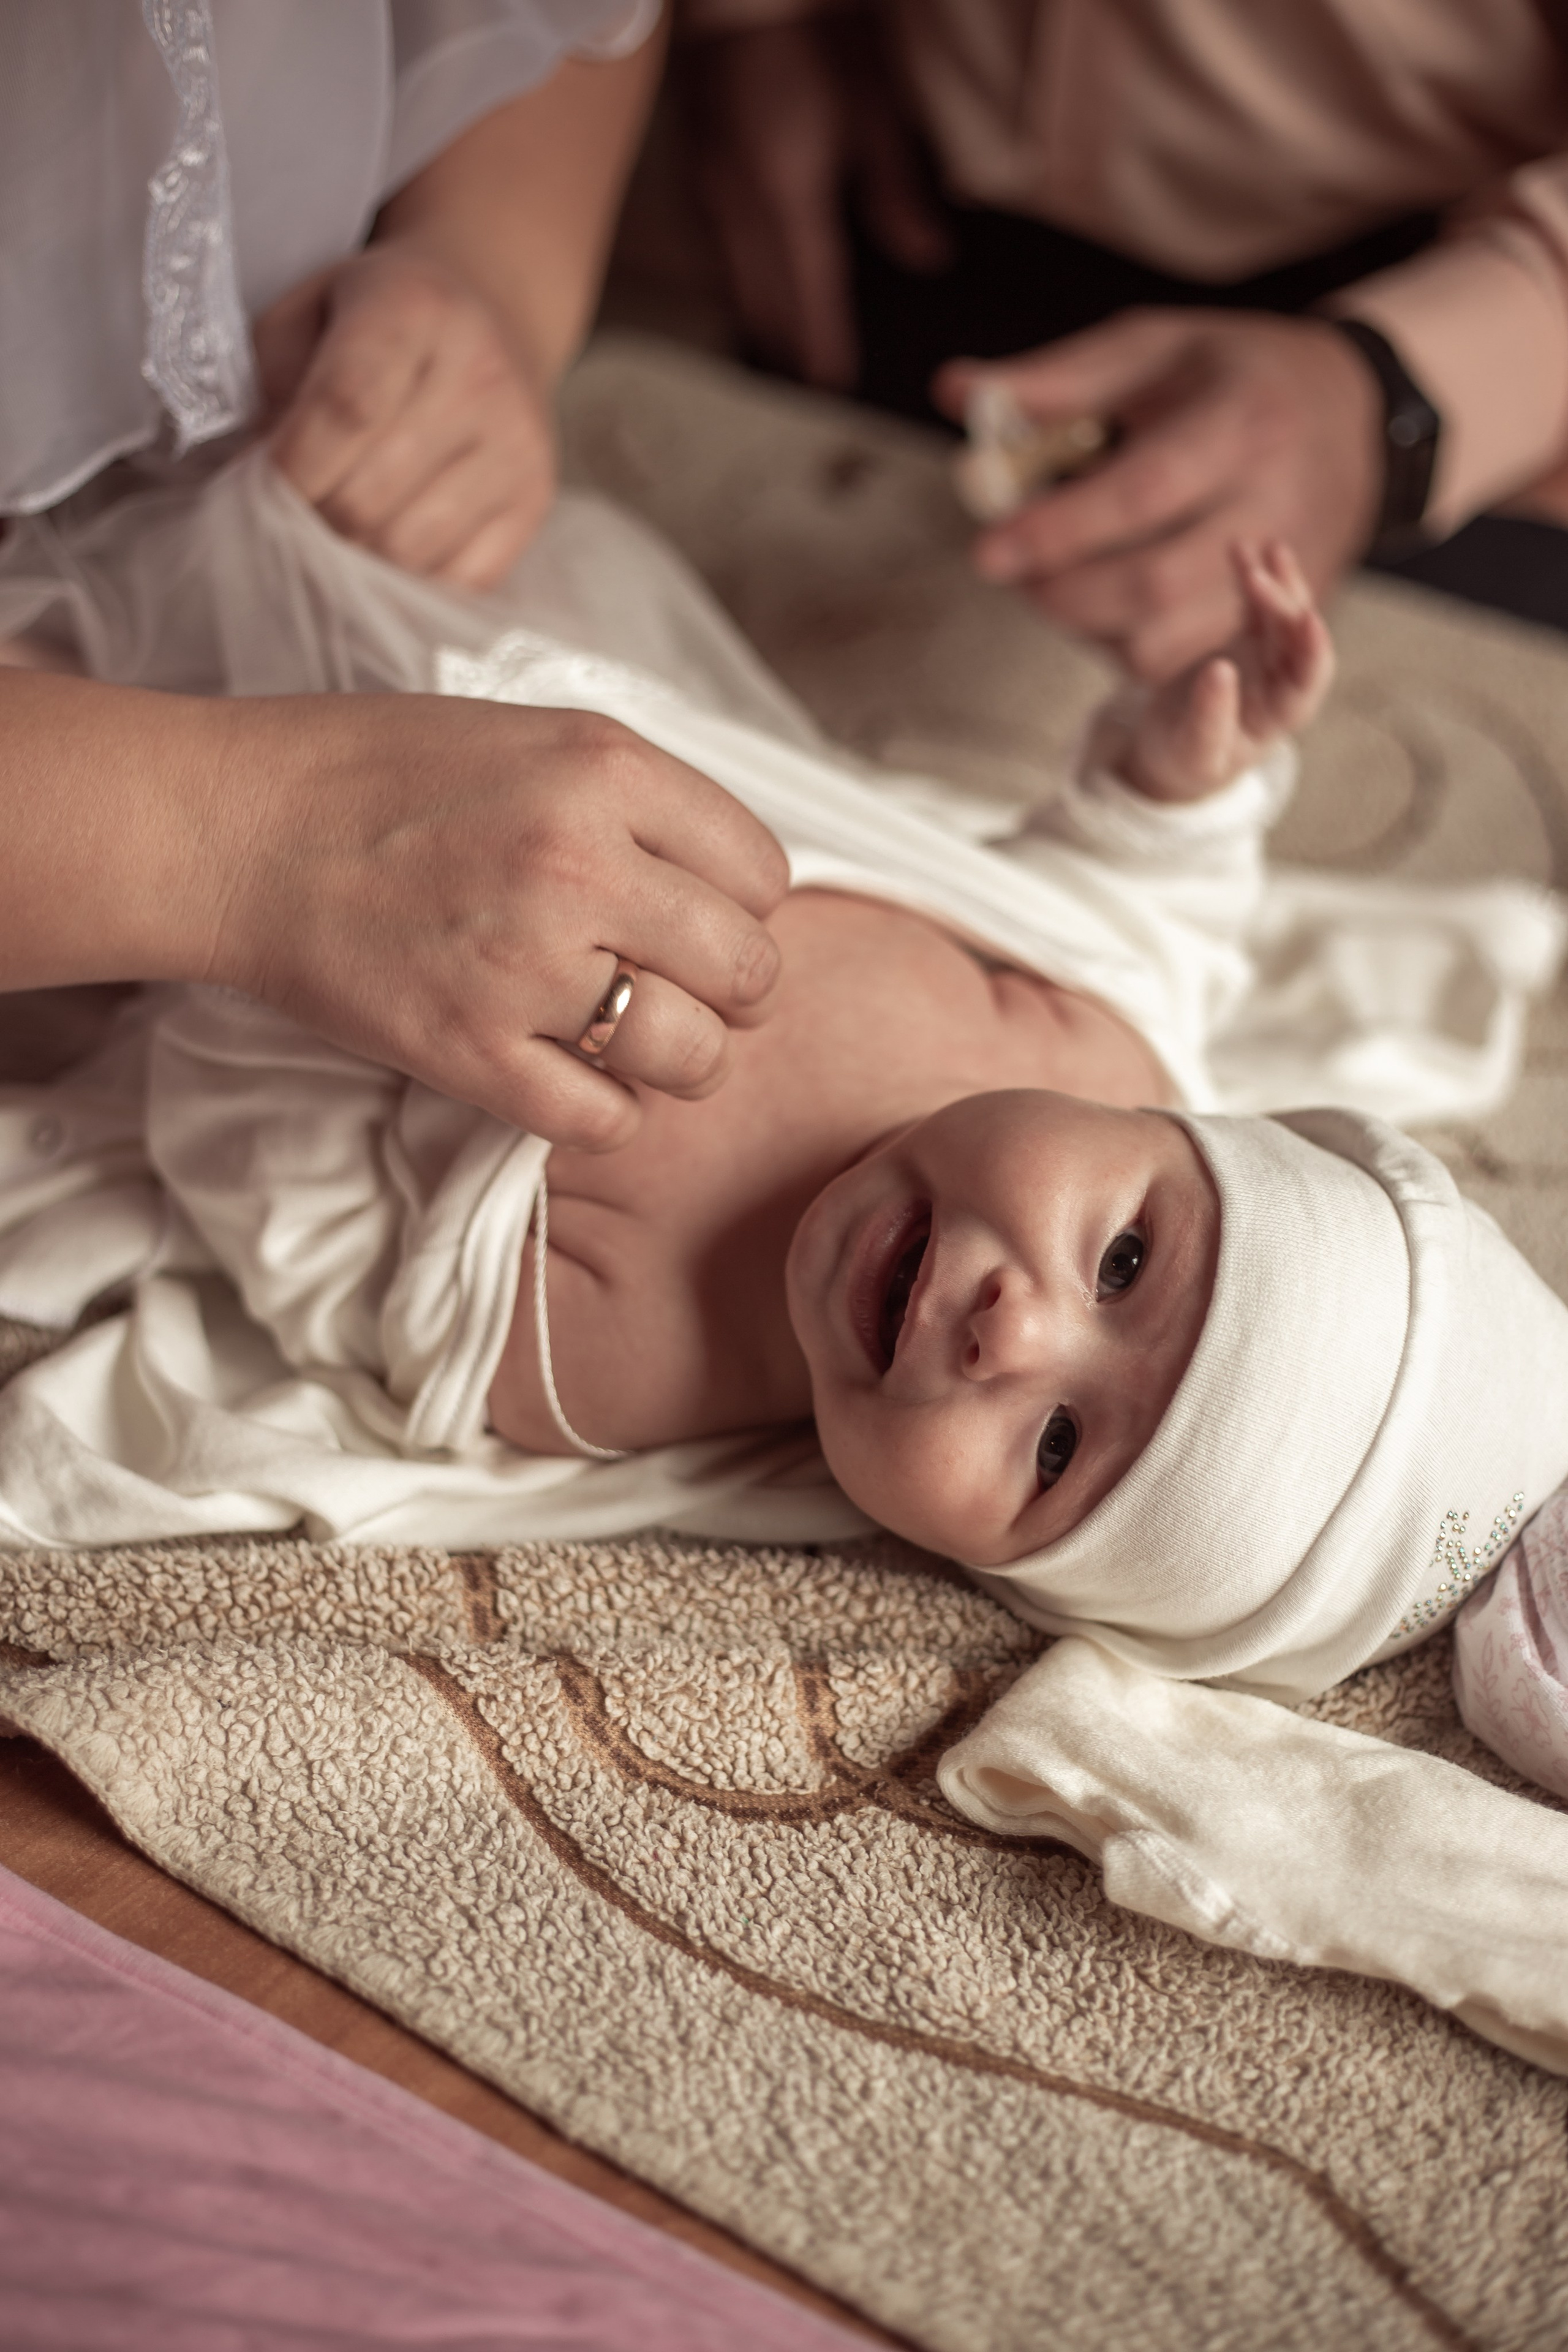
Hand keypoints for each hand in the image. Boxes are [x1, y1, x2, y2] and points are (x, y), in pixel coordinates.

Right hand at [204, 693, 789, 1148]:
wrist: (242, 832)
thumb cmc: (386, 776)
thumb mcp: (537, 738)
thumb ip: (642, 802)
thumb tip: (736, 888)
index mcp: (604, 769)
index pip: (761, 872)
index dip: (741, 904)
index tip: (699, 913)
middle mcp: (580, 865)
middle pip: (748, 970)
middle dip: (734, 991)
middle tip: (687, 988)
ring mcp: (526, 966)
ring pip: (693, 1056)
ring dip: (683, 1060)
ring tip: (641, 1041)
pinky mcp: (473, 1053)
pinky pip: (605, 1121)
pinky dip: (610, 1113)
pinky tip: (579, 1078)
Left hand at [254, 246, 553, 589]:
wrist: (489, 313)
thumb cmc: (377, 320)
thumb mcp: (309, 315)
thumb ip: (274, 387)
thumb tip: (253, 480)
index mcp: (415, 310)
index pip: (347, 410)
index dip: (292, 470)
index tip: (255, 491)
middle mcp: (480, 375)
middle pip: (371, 496)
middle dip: (313, 523)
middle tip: (286, 521)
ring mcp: (517, 444)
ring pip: (410, 549)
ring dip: (355, 560)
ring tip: (332, 537)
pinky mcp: (535, 499)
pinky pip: (459, 580)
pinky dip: (408, 583)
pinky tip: (384, 553)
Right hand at [686, 18, 949, 389]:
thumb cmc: (814, 36)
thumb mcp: (871, 111)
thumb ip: (898, 193)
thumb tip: (928, 256)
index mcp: (787, 199)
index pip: (811, 296)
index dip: (824, 345)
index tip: (836, 384)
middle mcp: (740, 206)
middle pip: (765, 301)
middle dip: (788, 345)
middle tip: (809, 385)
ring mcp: (711, 188)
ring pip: (735, 279)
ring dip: (760, 318)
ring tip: (781, 351)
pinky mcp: (698, 167)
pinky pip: (718, 245)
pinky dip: (740, 276)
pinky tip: (753, 288)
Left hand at [937, 311, 1381, 681]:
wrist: (1358, 415)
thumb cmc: (1234, 377)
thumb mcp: (1154, 350)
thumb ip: (1058, 379)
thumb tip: (955, 392)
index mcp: (1240, 423)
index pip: (1142, 493)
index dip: (1060, 529)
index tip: (989, 550)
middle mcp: (1271, 504)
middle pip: (1154, 585)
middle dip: (1064, 593)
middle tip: (1014, 572)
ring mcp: (1284, 572)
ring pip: (1168, 640)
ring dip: (1090, 629)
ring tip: (1057, 586)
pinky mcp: (1279, 617)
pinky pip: (1186, 662)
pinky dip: (1127, 647)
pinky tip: (1105, 607)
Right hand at [1099, 542, 1333, 802]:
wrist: (1169, 753)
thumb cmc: (1185, 762)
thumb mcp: (1194, 751)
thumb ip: (1209, 716)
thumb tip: (1220, 668)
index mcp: (1282, 716)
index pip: (1311, 680)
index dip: (1315, 651)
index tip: (1309, 619)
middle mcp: (1284, 681)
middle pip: (1297, 638)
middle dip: (1283, 605)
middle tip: (1258, 577)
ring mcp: (1267, 657)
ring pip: (1282, 613)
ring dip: (1278, 580)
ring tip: (1268, 548)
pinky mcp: (1245, 640)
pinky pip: (1254, 604)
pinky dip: (1249, 577)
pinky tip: (1239, 548)